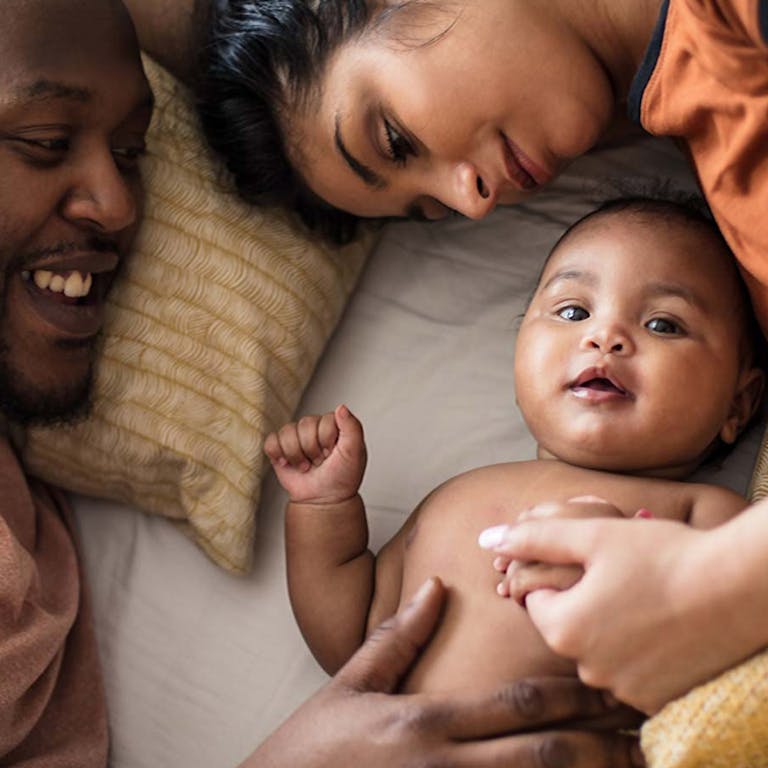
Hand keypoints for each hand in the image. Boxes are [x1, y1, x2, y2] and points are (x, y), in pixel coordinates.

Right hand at [245, 578, 644, 767]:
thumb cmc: (313, 746)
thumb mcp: (351, 682)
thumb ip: (398, 637)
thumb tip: (437, 588)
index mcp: (426, 720)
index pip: (513, 705)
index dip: (567, 696)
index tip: (606, 687)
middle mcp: (445, 764)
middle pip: (538, 754)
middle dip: (596, 743)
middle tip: (644, 733)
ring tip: (630, 767)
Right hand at [264, 404, 365, 502]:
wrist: (325, 500)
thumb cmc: (342, 477)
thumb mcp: (355, 452)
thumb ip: (353, 427)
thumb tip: (341, 407)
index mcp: (333, 424)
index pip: (324, 421)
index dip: (327, 441)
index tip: (333, 454)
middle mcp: (313, 426)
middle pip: (305, 425)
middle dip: (312, 450)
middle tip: (320, 462)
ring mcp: (295, 436)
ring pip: (287, 432)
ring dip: (297, 455)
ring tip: (307, 465)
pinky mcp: (279, 447)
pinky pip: (271, 442)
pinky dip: (278, 455)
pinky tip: (288, 464)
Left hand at [478, 515, 742, 713]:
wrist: (738, 588)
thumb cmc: (661, 554)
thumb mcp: (591, 534)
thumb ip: (532, 538)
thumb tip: (486, 537)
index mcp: (562, 628)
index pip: (535, 599)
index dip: (559, 574)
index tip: (590, 562)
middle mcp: (587, 668)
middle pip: (567, 626)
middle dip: (584, 600)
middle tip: (622, 574)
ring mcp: (625, 689)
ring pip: (599, 648)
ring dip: (611, 625)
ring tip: (645, 597)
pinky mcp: (658, 700)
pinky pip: (630, 671)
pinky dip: (639, 650)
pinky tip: (662, 624)